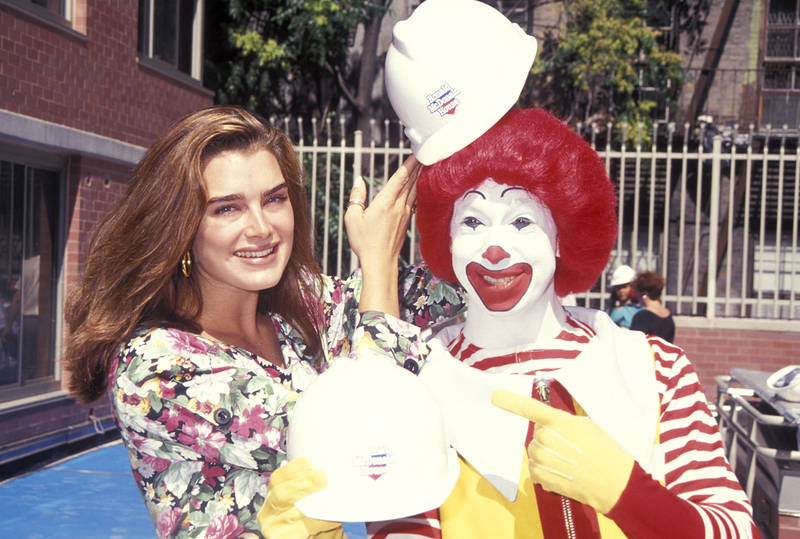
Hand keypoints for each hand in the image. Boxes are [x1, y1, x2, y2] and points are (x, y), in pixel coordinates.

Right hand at [258, 457, 343, 538]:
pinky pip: (303, 530)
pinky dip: (320, 523)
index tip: (308, 462)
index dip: (291, 469)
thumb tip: (325, 464)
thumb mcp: (311, 498)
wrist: (323, 538)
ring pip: (292, 513)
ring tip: (331, 498)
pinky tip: (333, 518)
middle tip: (322, 477)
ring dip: (314, 505)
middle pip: (280, 495)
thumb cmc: (317, 518)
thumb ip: (311, 485)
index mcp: (273, 497)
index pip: (277, 479)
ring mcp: (274, 530)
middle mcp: (268, 514)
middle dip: (301, 484)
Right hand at [345, 155, 421, 315]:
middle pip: (411, 181)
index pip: (400, 178)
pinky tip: (419, 188)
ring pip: (415, 190)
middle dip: (418, 166)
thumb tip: (359, 181)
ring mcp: (405, 214)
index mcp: (385, 202)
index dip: (409, 163)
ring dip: (420, 177)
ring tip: (425, 165)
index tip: (417, 152)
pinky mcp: (407, 222)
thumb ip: (357, 197)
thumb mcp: (352, 218)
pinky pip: (414, 201)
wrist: (380, 262)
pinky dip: (417, 191)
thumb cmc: (364, 242)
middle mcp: (398, 206)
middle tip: (426, 153)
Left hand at [491, 389, 633, 514]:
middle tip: (571, 449)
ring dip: (547, 457)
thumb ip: (564, 422)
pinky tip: (563, 474)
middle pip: (537, 435)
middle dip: (550, 441)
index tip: (495, 396)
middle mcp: (544, 438)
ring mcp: (540, 458)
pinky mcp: (539, 476)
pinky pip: (535, 469)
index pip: (529, 408)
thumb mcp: (586, 426)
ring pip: (536, 453)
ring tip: (569, 463)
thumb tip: (552, 425)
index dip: (511, 401)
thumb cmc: (603, 450)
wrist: (612, 481)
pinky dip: (545, 472)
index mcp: (556, 421)